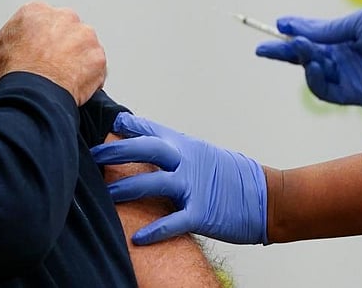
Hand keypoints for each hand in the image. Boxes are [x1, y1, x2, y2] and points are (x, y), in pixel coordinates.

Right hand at [0, 1, 105, 105]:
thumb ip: (4, 46)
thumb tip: (3, 53)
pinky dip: (88, 77)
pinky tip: (74, 87)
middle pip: (66, 29)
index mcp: (36, 11)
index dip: (39, 39)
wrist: (31, 95)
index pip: (41, 21)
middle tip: (50, 66)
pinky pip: (95, 67)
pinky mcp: (98, 57)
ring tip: (62, 78)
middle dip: (61, 45)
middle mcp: (64, 17)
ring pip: (84, 46)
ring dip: (76, 59)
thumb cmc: (13, 74)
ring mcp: (84, 36)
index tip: (37, 51)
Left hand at [90, 112, 266, 244]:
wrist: (266, 197)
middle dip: (118, 150)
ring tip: (106, 193)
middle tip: (94, 154)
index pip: (152, 129)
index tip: (109, 123)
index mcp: (185, 145)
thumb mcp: (200, 152)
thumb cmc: (229, 176)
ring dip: (126, 188)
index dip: (129, 125)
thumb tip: (144, 139)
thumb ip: (173, 147)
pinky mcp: (202, 213)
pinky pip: (173, 221)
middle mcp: (187, 161)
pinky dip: (155, 230)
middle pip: (147, 149)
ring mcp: (194, 187)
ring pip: (153, 184)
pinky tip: (137, 238)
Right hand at [256, 8, 361, 105]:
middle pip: (301, 57)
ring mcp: (343, 77)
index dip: (289, 34)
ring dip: (302, 59)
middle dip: (281, 52)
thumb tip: (287, 25)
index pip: (307, 39)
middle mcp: (337, 60)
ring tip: (301, 46)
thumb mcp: (355, 24)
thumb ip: (323, 30)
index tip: (274, 26)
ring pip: (309, 72)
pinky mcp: (350, 94)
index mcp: (339, 41)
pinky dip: (314, 78)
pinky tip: (316, 64)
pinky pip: (323, 90)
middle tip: (262, 49)